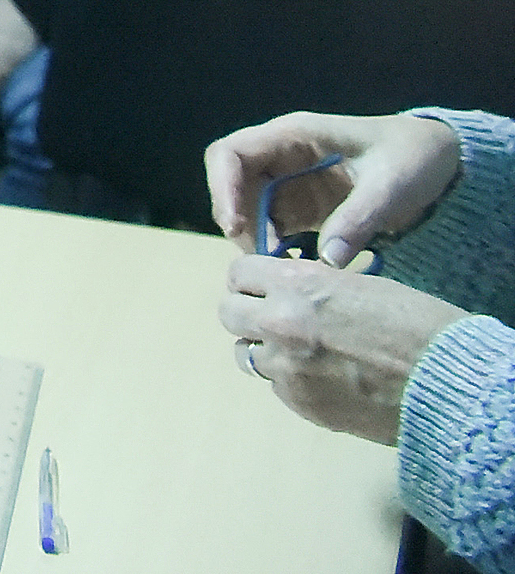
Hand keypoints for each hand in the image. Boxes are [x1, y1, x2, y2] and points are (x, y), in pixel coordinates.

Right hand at [207, 111, 462, 259]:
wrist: (443, 162)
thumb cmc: (415, 159)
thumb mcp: (392, 186)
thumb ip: (358, 220)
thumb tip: (327, 261)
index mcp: (294, 136)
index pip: (231, 153)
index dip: (223, 188)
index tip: (235, 226)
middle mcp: (282, 156)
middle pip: (232, 184)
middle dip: (238, 222)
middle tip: (262, 260)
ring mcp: (291, 182)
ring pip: (249, 210)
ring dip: (256, 240)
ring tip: (283, 271)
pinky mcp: (305, 207)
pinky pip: (274, 228)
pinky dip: (277, 250)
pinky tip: (298, 270)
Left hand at [218, 255, 468, 441]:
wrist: (449, 384)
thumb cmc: (418, 325)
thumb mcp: (361, 286)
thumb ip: (314, 287)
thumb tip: (287, 292)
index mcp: (297, 285)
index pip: (239, 273)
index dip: (252, 281)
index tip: (265, 288)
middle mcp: (279, 323)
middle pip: (229, 313)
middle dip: (248, 313)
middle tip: (274, 320)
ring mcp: (286, 369)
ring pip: (247, 354)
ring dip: (267, 350)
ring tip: (301, 354)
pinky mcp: (300, 404)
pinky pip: (277, 387)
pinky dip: (291, 381)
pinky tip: (325, 381)